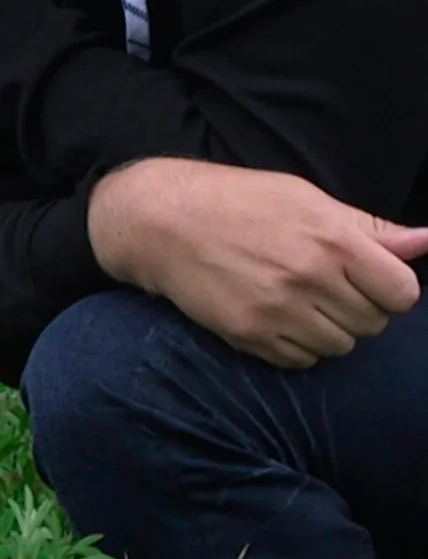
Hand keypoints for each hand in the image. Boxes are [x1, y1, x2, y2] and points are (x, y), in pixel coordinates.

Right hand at [90, 157, 427, 367]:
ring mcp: (278, 310)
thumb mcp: (305, 198)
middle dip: (356, 307)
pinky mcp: (249, 334)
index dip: (390, 289)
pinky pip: (302, 360)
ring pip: (340, 346)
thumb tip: (427, 241)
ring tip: (296, 300)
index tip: (368, 279)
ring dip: (327, 329)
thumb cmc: (237, 201)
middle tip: (322, 285)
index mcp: (331, 238)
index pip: (402, 292)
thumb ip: (369, 228)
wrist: (158, 220)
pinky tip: (274, 315)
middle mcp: (309, 277)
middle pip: (373, 323)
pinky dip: (296, 345)